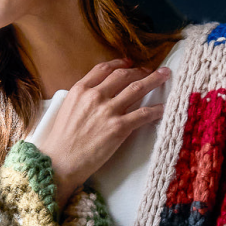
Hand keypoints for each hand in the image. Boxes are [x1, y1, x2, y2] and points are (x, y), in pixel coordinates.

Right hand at [40, 59, 169, 210]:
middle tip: (151, 71)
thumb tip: (95, 94)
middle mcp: (95, 96)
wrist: (59, 162)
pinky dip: (157, 109)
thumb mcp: (65, 110)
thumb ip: (81, 98)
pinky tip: (165, 107)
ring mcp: (108, 111)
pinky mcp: (119, 128)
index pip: (104, 69)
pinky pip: (144, 114)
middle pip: (124, 75)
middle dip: (140, 70)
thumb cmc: (60, 141)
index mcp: (80, 90)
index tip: (129, 63)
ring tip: (165, 75)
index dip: (120, 64)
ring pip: (137, 88)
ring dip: (154, 80)